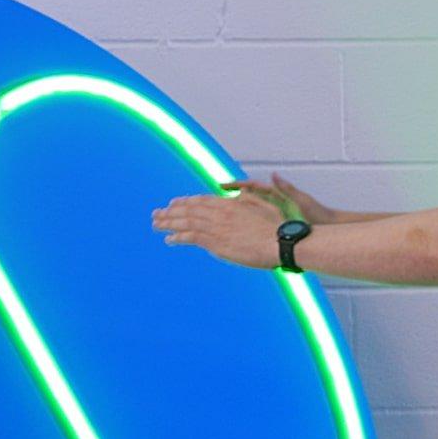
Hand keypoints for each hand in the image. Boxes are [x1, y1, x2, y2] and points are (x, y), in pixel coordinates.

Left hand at [150, 187, 280, 269]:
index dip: (185, 202)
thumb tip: (235, 196)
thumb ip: (246, 198)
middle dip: (171, 211)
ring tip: (156, 224)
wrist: (281, 242)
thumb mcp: (263, 205)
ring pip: (185, 221)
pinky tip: (169, 239)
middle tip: (157, 214)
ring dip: (168, 222)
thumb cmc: (277, 227)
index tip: (174, 203)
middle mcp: (219, 212)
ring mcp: (216, 227)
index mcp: (230, 203)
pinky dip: (178, 237)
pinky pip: (191, 237)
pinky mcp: (216, 242)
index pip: (201, 200)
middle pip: (189, 209)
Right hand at [222, 170, 341, 224]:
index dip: (237, 185)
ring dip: (236, 211)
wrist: (328, 228)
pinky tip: (236, 229)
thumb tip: (274, 174)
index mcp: (278, 194)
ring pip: (251, 210)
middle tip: (213, 200)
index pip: (252, 187)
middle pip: (247, 198)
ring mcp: (274, 213)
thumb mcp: (302, 201)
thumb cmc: (318, 214)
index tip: (223, 186)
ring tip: (219, 214)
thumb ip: (288, 188)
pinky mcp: (277, 224)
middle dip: (231, 197)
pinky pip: (258, 222)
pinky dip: (247, 223)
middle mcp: (274, 202)